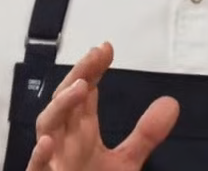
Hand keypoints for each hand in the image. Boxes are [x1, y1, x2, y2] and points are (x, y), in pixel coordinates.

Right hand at [27, 42, 179, 170]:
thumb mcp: (125, 162)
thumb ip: (146, 134)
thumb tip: (171, 103)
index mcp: (81, 132)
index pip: (85, 93)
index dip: (93, 69)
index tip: (106, 48)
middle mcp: (64, 140)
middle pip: (66, 100)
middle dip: (79, 75)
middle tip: (95, 55)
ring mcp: (52, 160)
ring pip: (47, 126)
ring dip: (61, 105)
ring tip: (81, 87)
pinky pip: (36, 167)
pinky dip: (39, 155)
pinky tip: (47, 142)